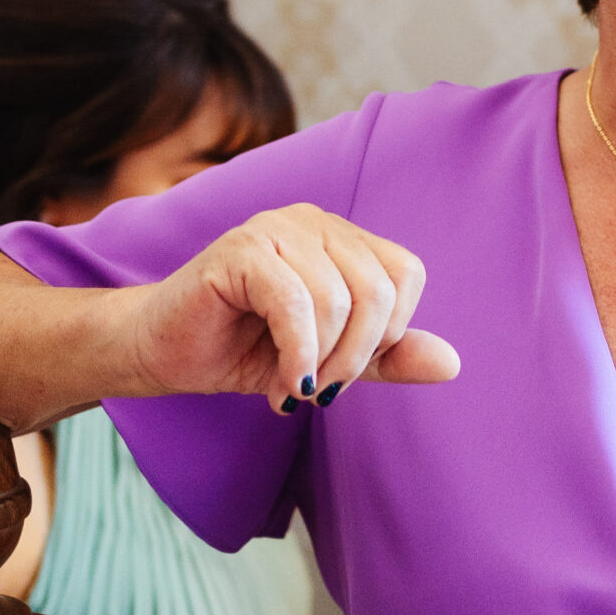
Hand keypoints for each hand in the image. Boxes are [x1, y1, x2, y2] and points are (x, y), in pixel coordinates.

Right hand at [127, 205, 459, 413]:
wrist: (162, 352)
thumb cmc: (244, 351)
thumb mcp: (330, 362)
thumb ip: (388, 358)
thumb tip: (452, 363)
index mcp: (341, 238)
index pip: (405, 274)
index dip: (389, 334)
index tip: (347, 372)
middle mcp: (312, 222)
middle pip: (377, 289)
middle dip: (356, 357)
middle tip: (322, 391)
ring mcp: (274, 228)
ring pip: (338, 300)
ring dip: (322, 363)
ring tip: (294, 387)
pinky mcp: (238, 250)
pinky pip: (294, 304)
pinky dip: (297, 355)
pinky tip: (281, 384)